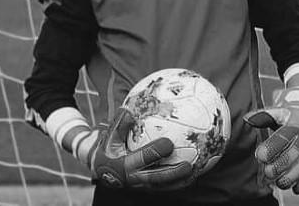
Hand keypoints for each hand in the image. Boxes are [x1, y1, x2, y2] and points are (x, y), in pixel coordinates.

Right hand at [80, 108, 194, 189]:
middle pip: (155, 178)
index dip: (155, 152)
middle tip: (188, 166)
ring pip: (162, 186)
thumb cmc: (110, 146)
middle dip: (172, 173)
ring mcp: (141, 185)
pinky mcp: (148, 189)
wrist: (101, 168)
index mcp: (123, 164)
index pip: (141, 158)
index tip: (169, 143)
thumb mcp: (110, 135)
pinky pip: (165, 187)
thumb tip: (130, 109)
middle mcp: (133, 178)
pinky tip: (195, 172)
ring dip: (179, 181)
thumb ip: (120, 123)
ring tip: (196, 172)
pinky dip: (179, 182)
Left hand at [243, 87, 298, 193]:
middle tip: (267, 172)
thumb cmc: (286, 118)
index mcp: (295, 127)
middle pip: (295, 154)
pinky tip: (293, 188)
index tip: (259, 156)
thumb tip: (247, 119)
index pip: (283, 138)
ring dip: (291, 177)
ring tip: (278, 183)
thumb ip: (262, 117)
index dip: (271, 148)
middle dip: (280, 165)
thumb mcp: (276, 114)